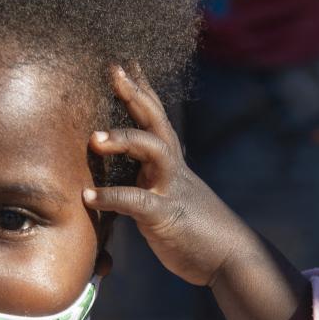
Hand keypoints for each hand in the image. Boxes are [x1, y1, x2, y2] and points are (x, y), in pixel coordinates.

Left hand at [83, 65, 251, 286]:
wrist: (230, 258)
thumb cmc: (197, 230)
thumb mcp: (171, 198)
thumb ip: (151, 182)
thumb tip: (133, 176)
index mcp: (170, 161)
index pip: (155, 116)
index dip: (141, 88)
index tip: (126, 61)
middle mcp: (171, 168)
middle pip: (155, 120)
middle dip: (134, 93)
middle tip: (113, 70)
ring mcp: (170, 188)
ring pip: (152, 150)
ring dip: (124, 139)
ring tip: (94, 138)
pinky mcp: (164, 215)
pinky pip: (136, 201)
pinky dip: (112, 196)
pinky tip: (88, 196)